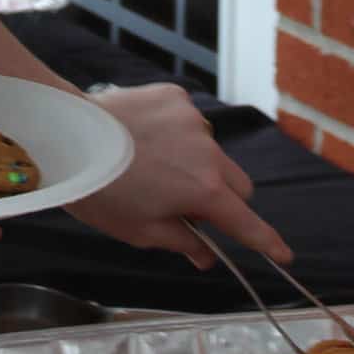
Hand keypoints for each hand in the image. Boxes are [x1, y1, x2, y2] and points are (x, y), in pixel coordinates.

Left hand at [70, 83, 291, 268]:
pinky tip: (145, 137)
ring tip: (151, 166)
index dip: (266, 242)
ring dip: (196, 163)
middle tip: (187, 206)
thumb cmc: (102, 192)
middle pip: (237, 184)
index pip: (245, 222)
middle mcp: (208, 151)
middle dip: (222, 199)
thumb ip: (183, 242)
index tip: (284, 255)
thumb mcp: (141, 231)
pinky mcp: (175, 96)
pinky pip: (189, 121)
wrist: (70, 137)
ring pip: (211, 151)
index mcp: (203, 190)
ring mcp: (193, 119)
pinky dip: (176, 133)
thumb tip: (207, 256)